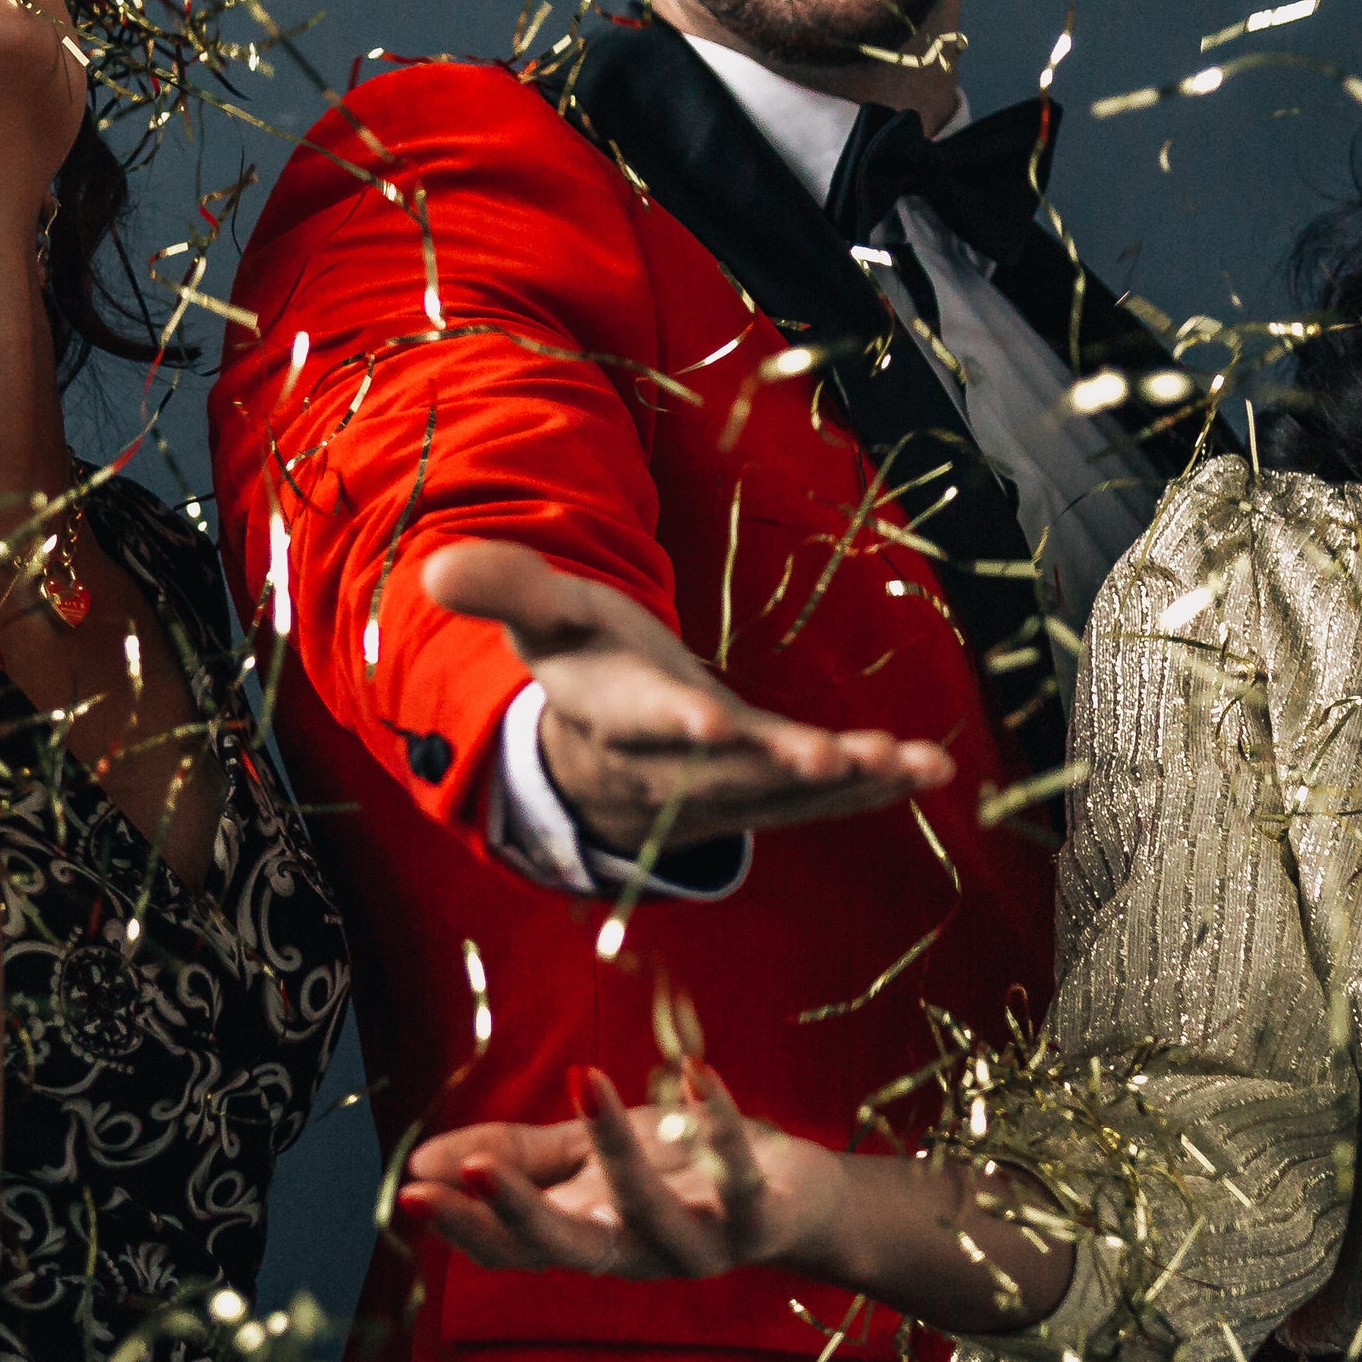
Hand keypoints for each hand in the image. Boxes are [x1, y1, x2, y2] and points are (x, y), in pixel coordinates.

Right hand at [398, 1065, 834, 1279]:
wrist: (792, 1198)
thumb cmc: (678, 1172)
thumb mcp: (586, 1159)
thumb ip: (514, 1158)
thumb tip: (421, 1160)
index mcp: (586, 1236)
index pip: (513, 1248)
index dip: (464, 1226)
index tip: (410, 1190)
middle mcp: (636, 1253)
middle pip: (567, 1248)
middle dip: (515, 1213)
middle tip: (466, 1171)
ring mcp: (699, 1242)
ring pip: (651, 1213)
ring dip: (617, 1148)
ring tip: (588, 1077)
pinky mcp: (758, 1219)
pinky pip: (740, 1180)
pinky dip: (719, 1124)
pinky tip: (695, 1072)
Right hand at [422, 541, 951, 853]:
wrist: (596, 750)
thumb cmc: (579, 659)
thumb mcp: (540, 615)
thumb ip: (503, 586)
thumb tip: (432, 563)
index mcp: (610, 712)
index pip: (638, 720)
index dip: (670, 721)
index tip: (704, 719)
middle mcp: (668, 765)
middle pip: (724, 771)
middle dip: (778, 766)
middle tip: (831, 756)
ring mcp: (723, 787)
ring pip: (782, 793)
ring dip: (847, 780)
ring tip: (908, 762)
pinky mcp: (765, 790)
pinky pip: (819, 799)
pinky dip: (874, 786)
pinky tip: (929, 768)